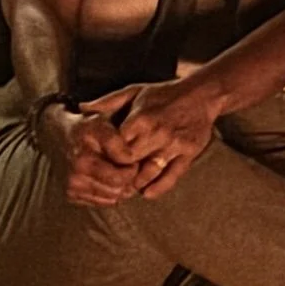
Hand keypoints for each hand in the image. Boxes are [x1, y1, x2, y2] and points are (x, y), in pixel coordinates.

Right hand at [37, 102, 150, 207]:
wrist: (58, 135)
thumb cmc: (85, 129)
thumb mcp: (101, 126)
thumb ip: (116, 141)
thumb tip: (129, 160)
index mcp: (83, 162)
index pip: (120, 179)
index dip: (133, 169)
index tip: (132, 159)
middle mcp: (75, 179)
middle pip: (117, 192)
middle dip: (128, 180)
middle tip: (128, 167)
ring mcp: (72, 189)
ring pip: (111, 200)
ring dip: (120, 188)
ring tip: (119, 171)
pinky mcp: (71, 196)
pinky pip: (101, 202)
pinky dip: (109, 193)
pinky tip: (108, 178)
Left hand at [80, 77, 221, 196]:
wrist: (202, 95)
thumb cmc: (164, 93)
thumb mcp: (134, 92)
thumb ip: (108, 102)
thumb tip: (82, 109)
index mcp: (142, 118)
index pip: (117, 146)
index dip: (109, 156)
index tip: (103, 161)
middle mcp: (158, 133)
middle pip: (131, 163)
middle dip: (120, 173)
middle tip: (112, 180)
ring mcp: (174, 145)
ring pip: (149, 173)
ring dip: (136, 184)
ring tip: (128, 187)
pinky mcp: (189, 154)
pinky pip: (172, 176)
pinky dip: (158, 188)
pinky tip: (147, 193)